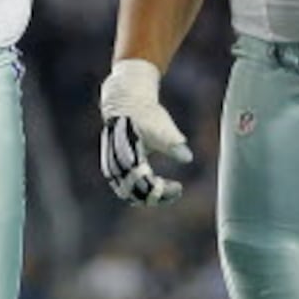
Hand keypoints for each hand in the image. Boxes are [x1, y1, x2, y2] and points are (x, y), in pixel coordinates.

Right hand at [99, 59, 190, 204]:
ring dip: (146, 195)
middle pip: (135, 194)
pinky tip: (154, 187)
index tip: (179, 187)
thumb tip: (187, 158)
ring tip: (164, 191)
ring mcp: (111, 166)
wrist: (126, 102)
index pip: (146, 186)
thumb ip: (172, 143)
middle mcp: (116, 165)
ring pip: (127, 193)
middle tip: (174, 191)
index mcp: (128, 157)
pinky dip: (138, 190)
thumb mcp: (161, 127)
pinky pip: (124, 186)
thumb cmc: (146, 115)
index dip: (163, 192)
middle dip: (156, 196)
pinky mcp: (112, 166)